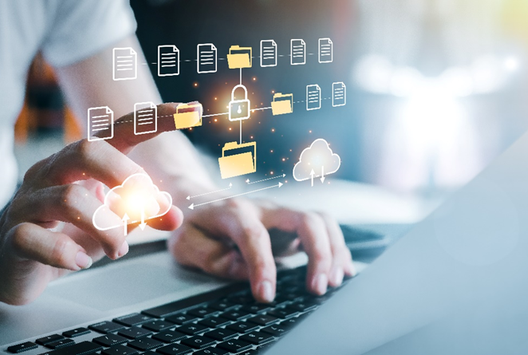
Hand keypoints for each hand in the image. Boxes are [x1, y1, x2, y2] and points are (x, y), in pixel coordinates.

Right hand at [0, 104, 183, 304]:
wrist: (6, 262)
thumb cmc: (65, 233)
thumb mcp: (111, 223)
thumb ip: (141, 214)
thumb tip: (175, 213)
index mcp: (82, 163)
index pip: (121, 129)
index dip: (156, 119)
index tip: (193, 113)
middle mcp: (53, 172)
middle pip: (87, 150)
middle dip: (125, 177)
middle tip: (142, 209)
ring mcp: (29, 201)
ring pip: (69, 199)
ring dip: (107, 228)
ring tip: (118, 249)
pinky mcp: (13, 235)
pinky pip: (36, 238)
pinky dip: (66, 254)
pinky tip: (80, 262)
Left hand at [168, 199, 354, 302]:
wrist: (198, 199)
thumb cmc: (193, 224)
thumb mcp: (185, 242)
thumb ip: (210, 256)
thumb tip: (243, 270)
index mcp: (234, 212)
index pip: (254, 236)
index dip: (262, 266)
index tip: (265, 295)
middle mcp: (265, 209)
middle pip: (305, 219)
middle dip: (318, 253)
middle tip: (317, 288)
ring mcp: (282, 216)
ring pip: (321, 221)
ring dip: (333, 251)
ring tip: (333, 282)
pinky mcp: (292, 226)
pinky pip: (324, 230)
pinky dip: (338, 250)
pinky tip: (343, 271)